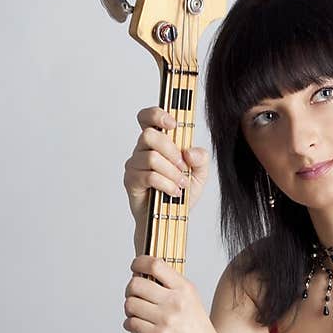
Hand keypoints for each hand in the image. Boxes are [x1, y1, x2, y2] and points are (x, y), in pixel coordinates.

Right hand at [123, 106, 210, 225]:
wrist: (171, 218)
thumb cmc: (181, 192)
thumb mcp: (199, 174)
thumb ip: (201, 159)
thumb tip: (190, 152)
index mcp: (157, 141)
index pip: (147, 118)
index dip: (157, 115)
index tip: (173, 124)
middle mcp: (142, 149)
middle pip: (149, 135)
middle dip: (171, 151)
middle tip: (183, 167)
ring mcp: (135, 165)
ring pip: (151, 158)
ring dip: (171, 172)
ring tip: (181, 184)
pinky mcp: (131, 181)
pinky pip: (149, 176)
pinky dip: (166, 184)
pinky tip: (174, 192)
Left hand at [123, 252, 226, 332]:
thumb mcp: (192, 302)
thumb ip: (172, 289)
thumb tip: (145, 277)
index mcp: (185, 288)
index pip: (155, 264)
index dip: (139, 263)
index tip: (135, 267)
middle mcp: (176, 301)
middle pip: (136, 284)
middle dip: (130, 290)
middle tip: (133, 296)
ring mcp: (167, 319)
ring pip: (130, 304)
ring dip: (129, 309)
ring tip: (136, 314)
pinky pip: (132, 323)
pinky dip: (130, 324)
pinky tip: (136, 326)